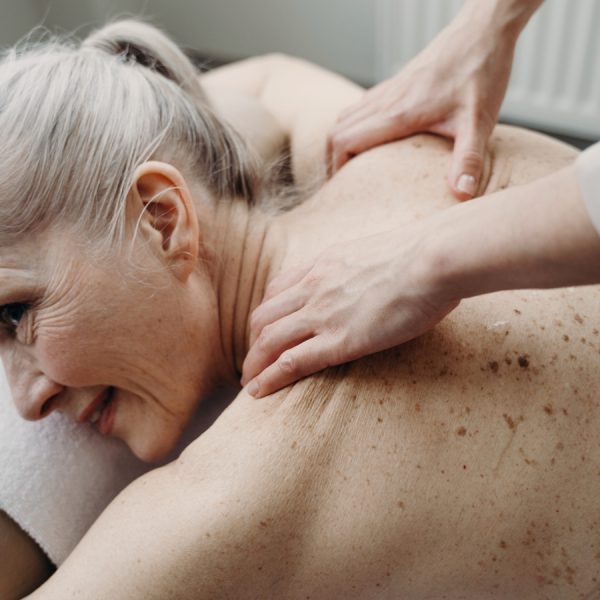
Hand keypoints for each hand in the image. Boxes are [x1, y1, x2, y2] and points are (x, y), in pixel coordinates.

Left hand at [241, 227, 458, 396]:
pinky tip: (257, 392)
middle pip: (264, 316)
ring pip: (269, 340)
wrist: (434, 259)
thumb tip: (379, 277)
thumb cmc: (424, 254)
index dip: (266, 313)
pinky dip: (268, 378)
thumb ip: (367, 266)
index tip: (265, 329)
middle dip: (253, 340)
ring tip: (249, 382)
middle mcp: (315, 286)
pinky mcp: (339, 341)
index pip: (278, 289)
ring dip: (254, 363)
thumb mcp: (380, 251)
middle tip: (254, 359)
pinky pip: (290, 361)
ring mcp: (323, 313)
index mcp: (324, 264)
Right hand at [327, 5, 517, 199]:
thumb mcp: (479, 122)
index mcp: (397, 113)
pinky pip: (361, 106)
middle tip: (341, 186)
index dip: (335, 168)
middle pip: (336, 130)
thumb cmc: (481, 72)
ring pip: (345, 117)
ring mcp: (388, 89)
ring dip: (340, 142)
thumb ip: (468, 160)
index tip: (341, 190)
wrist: (483, 30)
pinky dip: (354, 126)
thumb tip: (462, 195)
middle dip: (331, 160)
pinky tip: (371, 141)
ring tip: (350, 168)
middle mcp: (385, 100)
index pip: (344, 141)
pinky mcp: (396, 83)